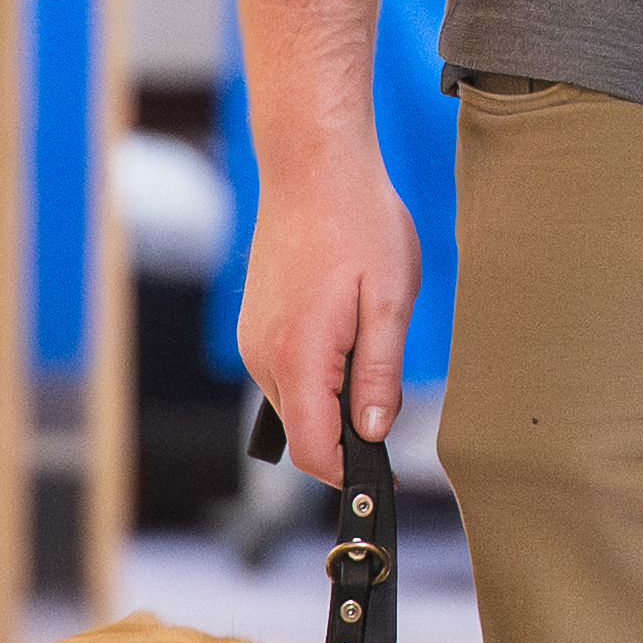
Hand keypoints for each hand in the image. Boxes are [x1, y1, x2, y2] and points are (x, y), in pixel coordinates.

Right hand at [239, 148, 418, 454]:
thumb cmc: (358, 223)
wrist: (312, 168)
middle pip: (302, 432)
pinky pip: (285, 372)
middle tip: (388, 397)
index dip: (348, 473)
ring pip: (294, 402)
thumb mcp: (390, 302)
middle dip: (344, 433)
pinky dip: (316, 372)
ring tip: (366, 343)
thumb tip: (373, 432)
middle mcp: (262, 354)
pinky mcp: (254, 325)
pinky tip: (343, 329)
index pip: (312, 451)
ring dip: (331, 398)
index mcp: (297, 355)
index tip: (382, 472)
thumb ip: (379, 375)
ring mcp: (252, 339)